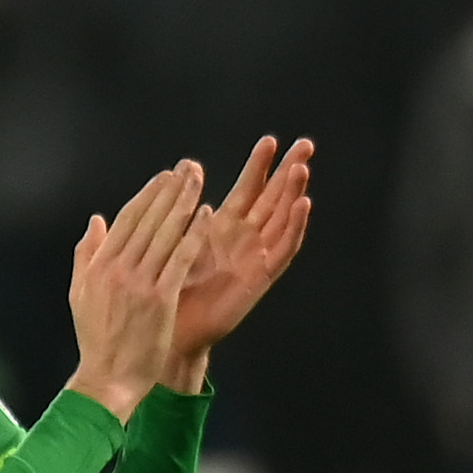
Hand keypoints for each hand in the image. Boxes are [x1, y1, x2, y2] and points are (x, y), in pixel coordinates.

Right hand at [65, 161, 208, 424]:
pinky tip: (206, 215)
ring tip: (198, 180)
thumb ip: (86, 255)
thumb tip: (95, 222)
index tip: (164, 177)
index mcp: (99, 266)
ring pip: (165, 233)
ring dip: (184, 202)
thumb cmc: (97, 340)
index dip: (148, 195)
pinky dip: (193, 234)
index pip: (126, 220)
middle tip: (188, 168)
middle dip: (169, 189)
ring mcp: (140, 284)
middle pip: (147, 219)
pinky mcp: (160, 299)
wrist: (109, 378)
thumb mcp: (80, 294)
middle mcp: (118, 269)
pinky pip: (180, 259)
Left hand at [165, 135, 312, 386]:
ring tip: (302, 168)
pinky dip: (294, 228)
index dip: (260, 166)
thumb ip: (173, 211)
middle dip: (290, 171)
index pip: (248, 189)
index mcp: (223, 228)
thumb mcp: (169, 241)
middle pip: (274, 198)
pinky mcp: (260, 278)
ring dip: (293, 194)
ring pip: (282, 219)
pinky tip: (302, 205)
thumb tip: (169, 175)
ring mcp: (255, 258)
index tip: (271, 140)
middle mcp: (244, 240)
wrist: (170, 331)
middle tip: (306, 144)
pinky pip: (283, 250)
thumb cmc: (167, 289)